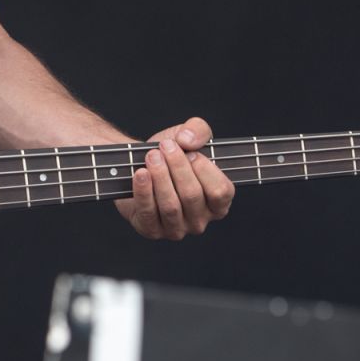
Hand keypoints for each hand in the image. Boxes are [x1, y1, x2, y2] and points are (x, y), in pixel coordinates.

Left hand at [115, 117, 234, 239]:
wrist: (138, 164)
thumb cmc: (169, 155)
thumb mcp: (188, 136)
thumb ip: (198, 130)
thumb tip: (188, 140)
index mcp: (218, 203)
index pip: (221, 192)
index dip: (205, 169)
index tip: (190, 152)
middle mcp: (200, 220)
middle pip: (192, 196)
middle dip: (177, 167)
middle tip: (164, 147)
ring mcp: (176, 229)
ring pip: (171, 206)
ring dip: (160, 177)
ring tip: (152, 156)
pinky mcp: (151, 230)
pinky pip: (149, 214)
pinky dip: (143, 191)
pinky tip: (140, 173)